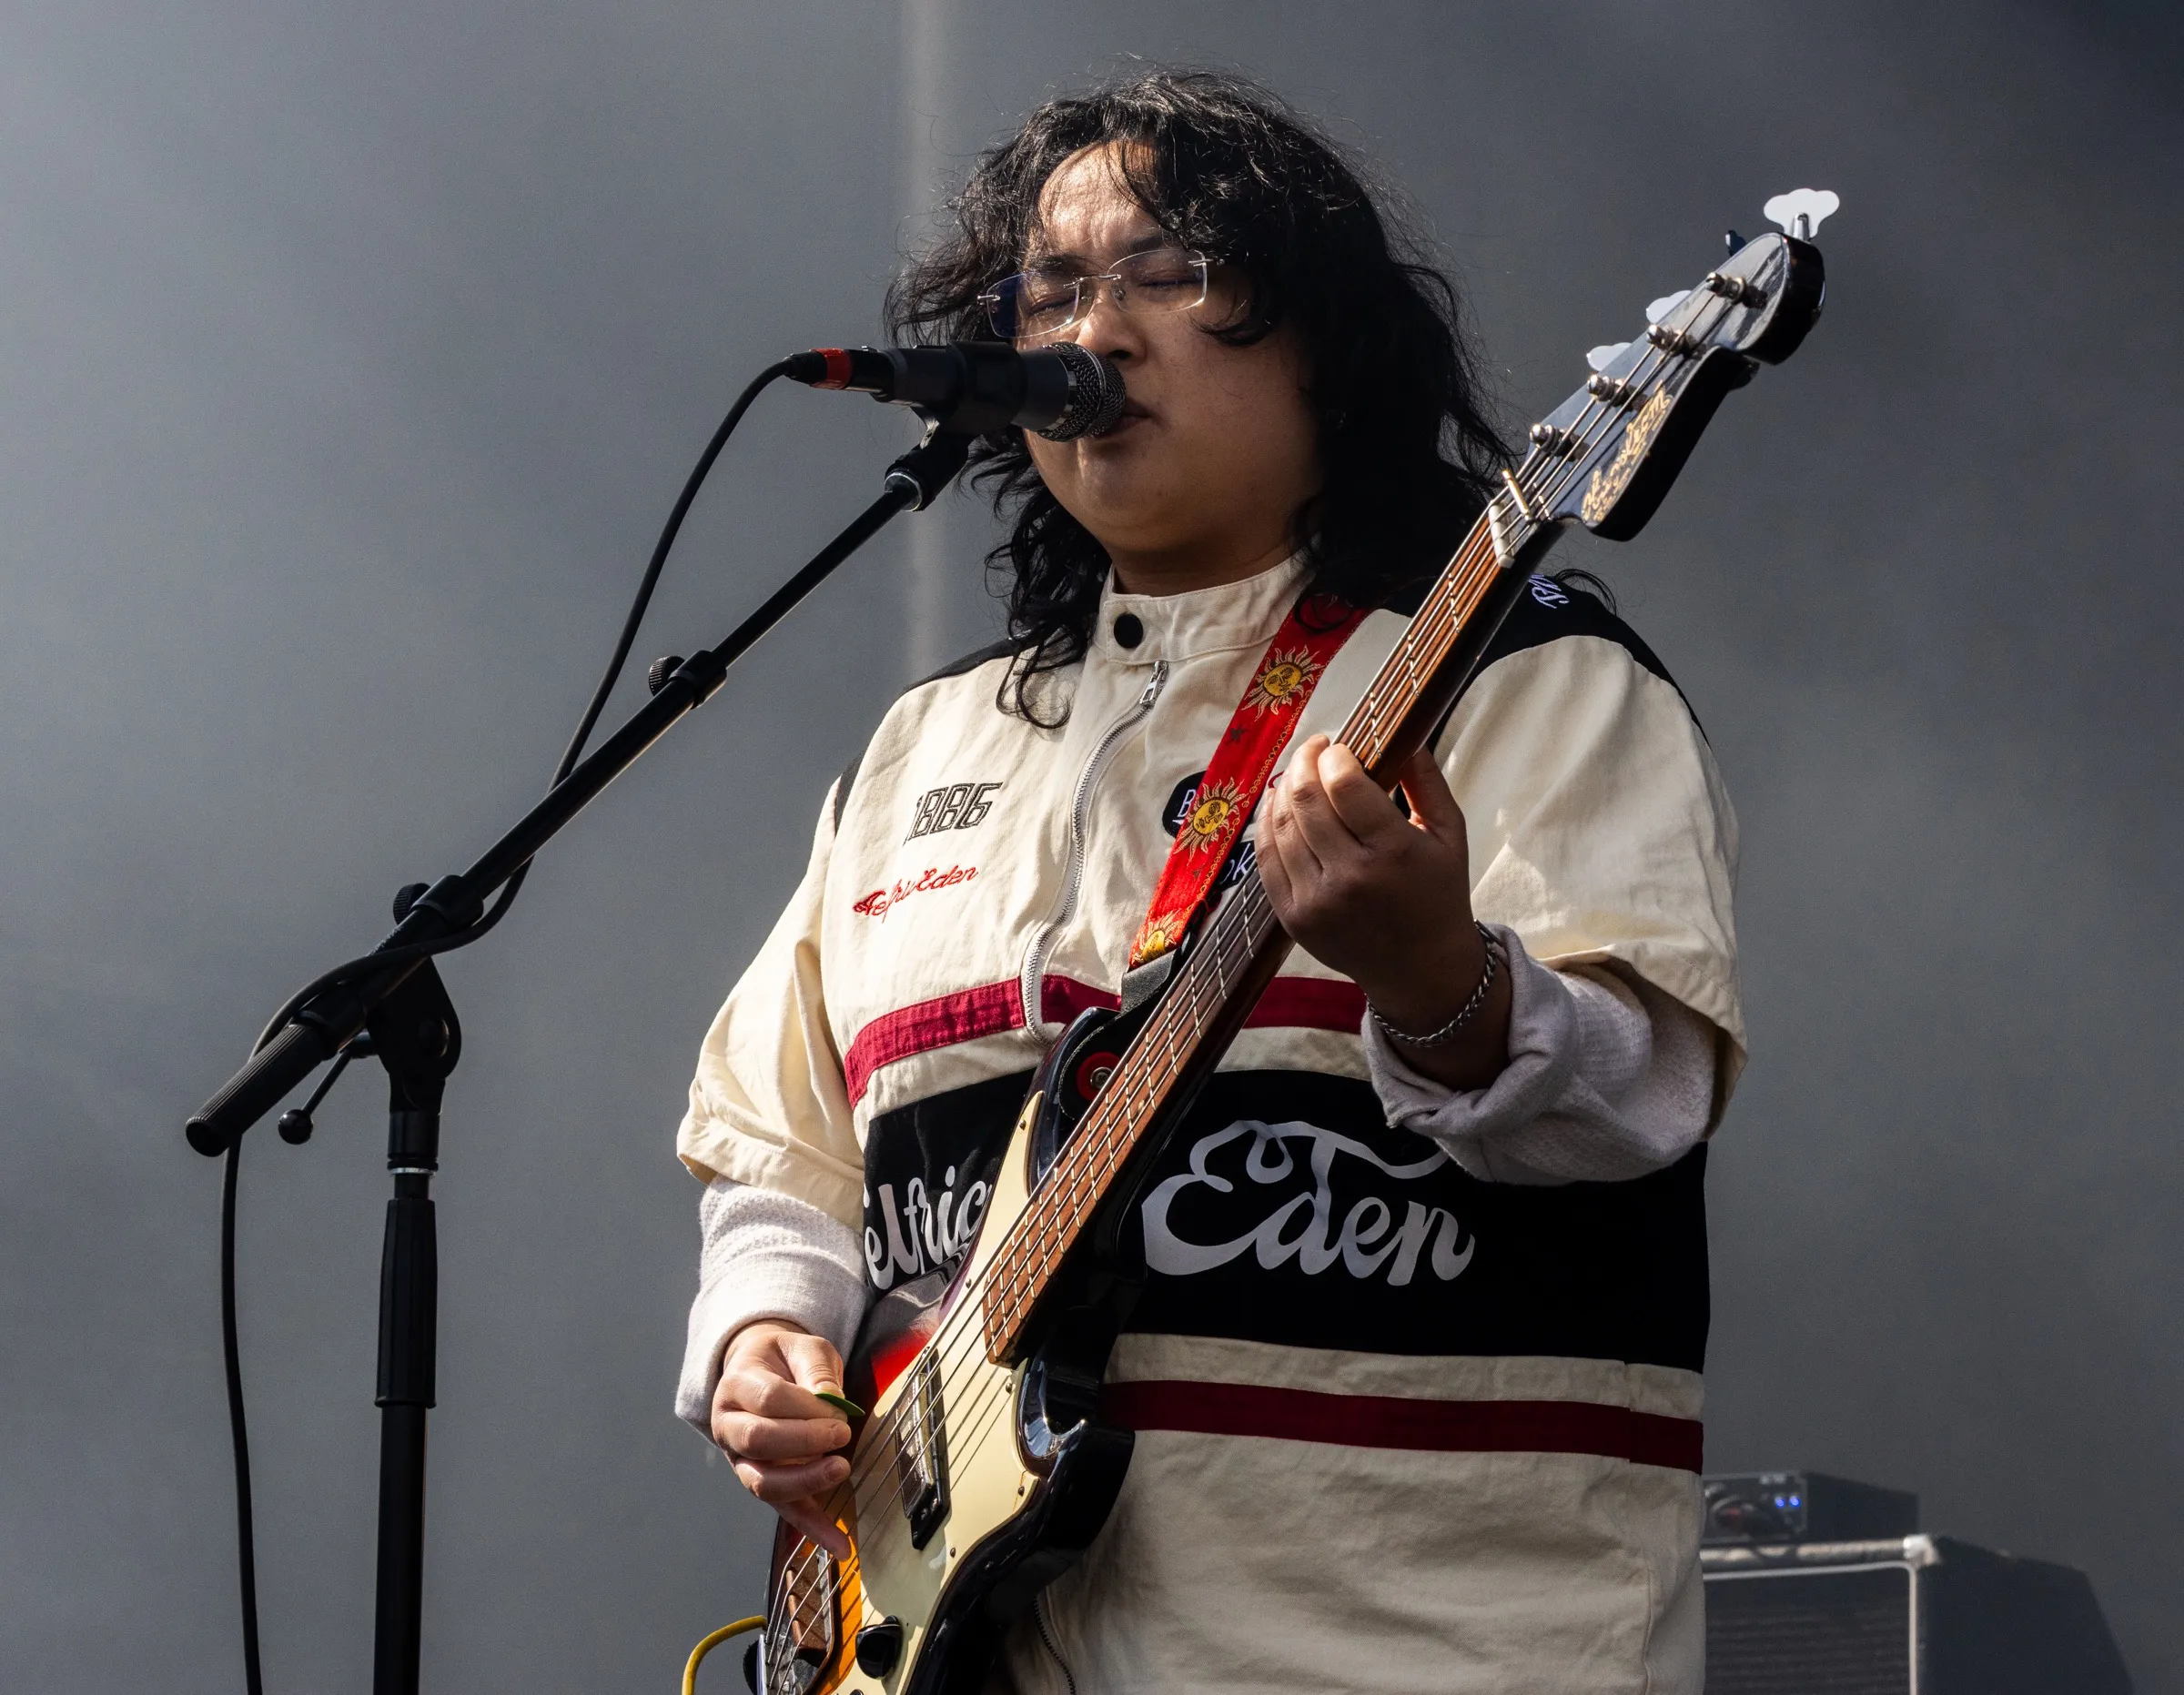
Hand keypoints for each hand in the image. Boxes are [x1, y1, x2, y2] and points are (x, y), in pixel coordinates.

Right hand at [710, 1321, 854, 1557]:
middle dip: (803, 1442)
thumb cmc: (784, 1360)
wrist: (760, 1371)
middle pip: (757, 1441)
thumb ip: (815, 1367)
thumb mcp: (802, 1346)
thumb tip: (830, 1399)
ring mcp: (740, 1461)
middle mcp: (729, 1426)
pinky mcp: (762, 1484)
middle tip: (841, 1435)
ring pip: (762, 1482)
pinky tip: (839, 1545)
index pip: (767, 1398)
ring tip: (840, 1471)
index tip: (838, 1410)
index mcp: (736, 1385)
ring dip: (805, 1482)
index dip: (805, 1407)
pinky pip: (784, 1510)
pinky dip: (812, 1528)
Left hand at [1258, 736, 1510, 1088]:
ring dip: (1283, 789)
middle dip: (1303, 762)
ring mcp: (1316, 901)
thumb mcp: (1449, 835)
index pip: (1344, 785)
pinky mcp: (1293, 918)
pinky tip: (1280, 806)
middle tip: (1314, 749)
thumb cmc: (1438, 894)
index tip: (1339, 745)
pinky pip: (1266, 857)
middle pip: (1304, 799)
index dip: (1334, 755)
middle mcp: (1351, 878)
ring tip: (1297, 774)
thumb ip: (1427, 780)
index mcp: (1394, 853)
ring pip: (1280, 824)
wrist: (1421, 971)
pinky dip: (1268, 824)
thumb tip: (1404, 732)